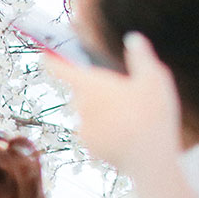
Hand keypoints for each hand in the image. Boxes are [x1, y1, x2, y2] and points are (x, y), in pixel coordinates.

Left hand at [44, 32, 182, 177]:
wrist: (150, 159)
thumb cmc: (153, 113)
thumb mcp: (154, 78)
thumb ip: (141, 56)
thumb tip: (133, 38)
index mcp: (92, 86)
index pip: (62, 69)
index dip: (52, 60)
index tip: (44, 55)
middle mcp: (81, 107)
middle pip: (81, 91)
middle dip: (95, 88)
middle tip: (120, 91)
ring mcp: (84, 129)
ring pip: (89, 112)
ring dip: (102, 110)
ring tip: (129, 113)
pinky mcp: (90, 147)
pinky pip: (94, 131)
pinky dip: (105, 129)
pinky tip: (126, 130)